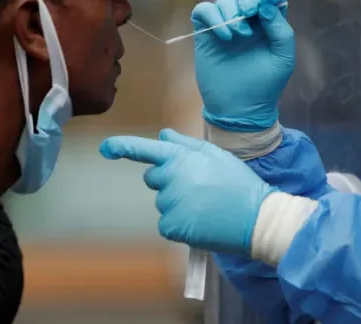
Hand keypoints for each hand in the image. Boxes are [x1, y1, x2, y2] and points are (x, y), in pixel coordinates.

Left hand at [99, 129, 277, 253]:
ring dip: (177, 204)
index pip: (144, 149)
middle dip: (168, 181)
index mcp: (179, 158)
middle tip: (198, 187)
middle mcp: (169, 178)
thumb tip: (163, 133)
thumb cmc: (238, 184)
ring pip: (162, 202)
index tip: (105, 148)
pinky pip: (166, 224)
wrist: (255, 218)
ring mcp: (169, 203)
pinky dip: (178, 225)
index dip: (122, 147)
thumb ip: (185, 143)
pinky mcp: (171, 226)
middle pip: (153, 178)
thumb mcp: (216, 155)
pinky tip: (199, 222)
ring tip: (205, 206)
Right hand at [192, 0, 294, 131]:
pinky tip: (223, 37)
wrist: (239, 109)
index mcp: (268, 26)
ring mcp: (225, 27)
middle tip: (249, 15)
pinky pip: (203, 11)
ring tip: (237, 35)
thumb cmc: (265, 86)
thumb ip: (281, 31)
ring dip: (230, 12)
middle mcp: (247, 23)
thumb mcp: (283, 59)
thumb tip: (266, 5)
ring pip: (224, 1)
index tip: (264, 5)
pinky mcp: (206, 35)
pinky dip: (212, 16)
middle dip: (247, 0)